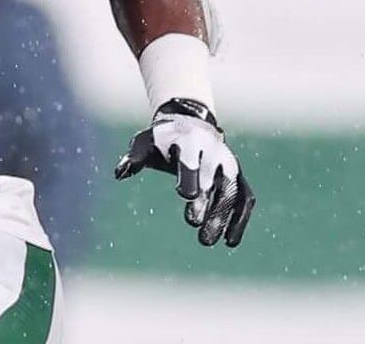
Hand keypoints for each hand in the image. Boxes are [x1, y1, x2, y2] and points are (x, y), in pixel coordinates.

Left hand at [114, 98, 254, 246]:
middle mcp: (214, 151)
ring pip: (232, 190)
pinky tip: (230, 241)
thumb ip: (134, 158)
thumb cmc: (162, 140)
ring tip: (206, 241)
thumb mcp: (145, 142)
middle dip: (206, 201)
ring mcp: (229, 164)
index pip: (192, 158)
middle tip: (193, 224)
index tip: (185, 195)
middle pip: (213, 177)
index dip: (190, 175)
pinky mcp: (239, 176)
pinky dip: (240, 219)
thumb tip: (119, 173)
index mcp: (190, 140)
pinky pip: (245, 198)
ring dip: (222, 215)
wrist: (189, 123)